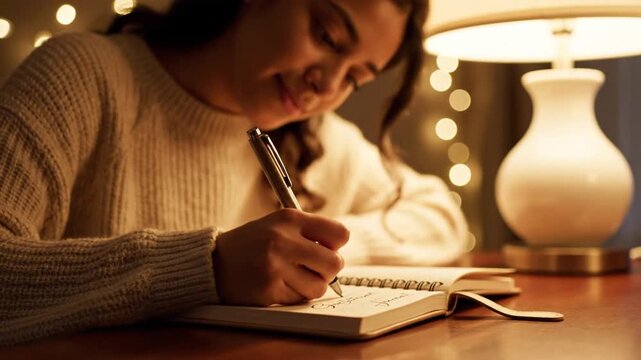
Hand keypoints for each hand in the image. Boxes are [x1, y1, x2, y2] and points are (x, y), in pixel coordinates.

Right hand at [212, 209, 348, 305]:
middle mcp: (283, 240)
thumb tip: (340, 253)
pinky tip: (280, 285)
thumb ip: (309, 233)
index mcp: (289, 218)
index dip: (336, 245)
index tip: (325, 248)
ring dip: (312, 286)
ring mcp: (275, 266)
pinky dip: (294, 296)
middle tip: (314, 269)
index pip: (339, 233)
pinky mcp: (268, 289)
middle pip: (335, 263)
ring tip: (295, 278)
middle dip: (328, 270)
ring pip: (320, 286)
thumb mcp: (278, 224)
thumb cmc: (253, 244)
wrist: (213, 262)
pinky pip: (300, 299)